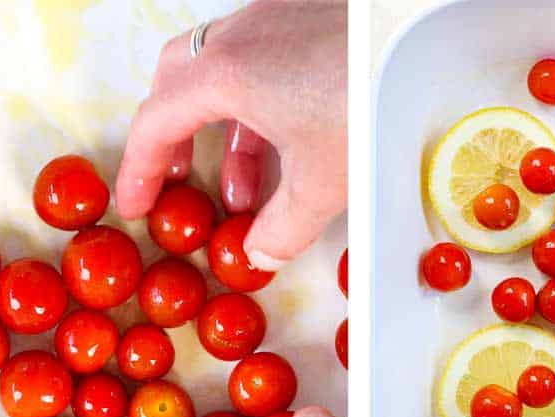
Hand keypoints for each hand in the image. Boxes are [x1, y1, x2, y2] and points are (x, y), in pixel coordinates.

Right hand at [116, 0, 347, 270]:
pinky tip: (286, 143)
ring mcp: (271, 20)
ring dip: (223, 132)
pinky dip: (255, 108)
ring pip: (221, 74)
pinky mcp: (304, 18)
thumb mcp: (324, 179)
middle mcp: (239, 36)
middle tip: (179, 184)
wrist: (417, 32)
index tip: (137, 204)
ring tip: (244, 190)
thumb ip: (283, 226)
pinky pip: (258, 63)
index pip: (156, 122)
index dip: (139, 170)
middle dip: (173, 140)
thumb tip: (259, 255)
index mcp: (225, 73)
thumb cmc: (368, 97)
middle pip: (177, 85)